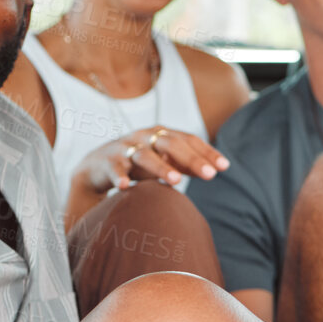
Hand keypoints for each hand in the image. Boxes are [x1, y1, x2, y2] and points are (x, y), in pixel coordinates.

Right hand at [72, 127, 229, 193]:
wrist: (98, 166)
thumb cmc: (139, 163)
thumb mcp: (164, 161)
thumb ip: (187, 164)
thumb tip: (217, 169)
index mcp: (161, 134)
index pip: (188, 140)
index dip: (206, 151)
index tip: (224, 166)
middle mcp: (145, 137)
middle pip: (170, 143)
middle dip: (191, 159)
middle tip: (210, 175)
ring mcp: (125, 148)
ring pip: (144, 155)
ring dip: (161, 167)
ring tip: (177, 181)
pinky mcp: (107, 162)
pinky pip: (115, 169)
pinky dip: (119, 176)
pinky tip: (124, 187)